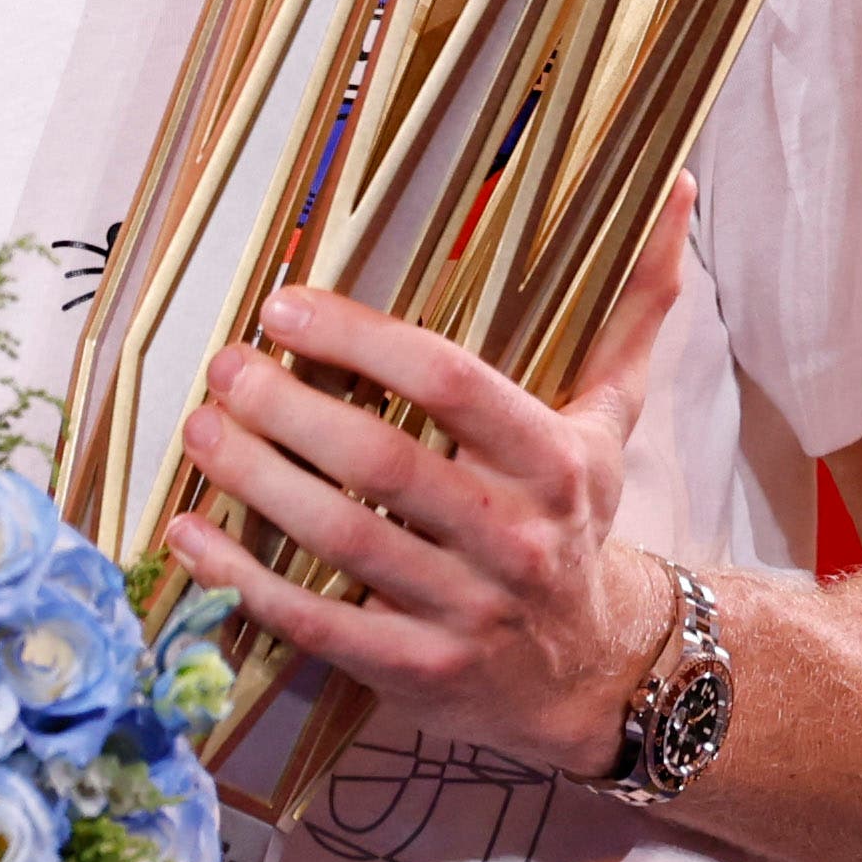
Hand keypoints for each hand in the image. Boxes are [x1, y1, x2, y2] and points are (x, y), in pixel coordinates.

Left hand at [158, 176, 701, 779]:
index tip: (284, 306)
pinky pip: (316, 622)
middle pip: (382, 462)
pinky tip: (188, 534)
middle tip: (223, 367)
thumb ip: (632, 306)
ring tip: (199, 430)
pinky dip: (241, 578)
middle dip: (286, 408)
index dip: (360, 340)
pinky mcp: (418, 673)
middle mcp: (516, 538)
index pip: (450, 383)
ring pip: (341, 540)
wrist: (595, 674)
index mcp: (556, 461)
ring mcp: (467, 612)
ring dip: (254, 481)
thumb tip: (673, 187)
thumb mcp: (612, 416)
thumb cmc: (577, 518)